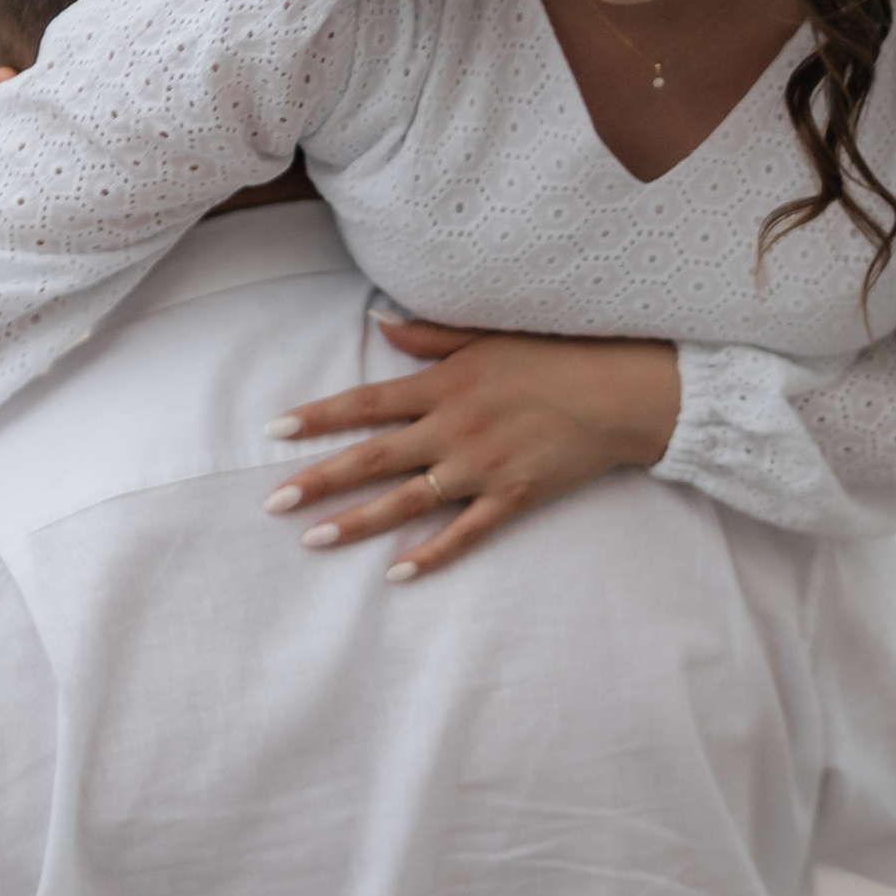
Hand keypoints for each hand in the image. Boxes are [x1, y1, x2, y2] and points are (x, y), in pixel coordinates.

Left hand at [264, 321, 680, 578]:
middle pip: (373, 458)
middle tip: (273, 501)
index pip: (366, 403)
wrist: (622, 393)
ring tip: (312, 539)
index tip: (276, 430)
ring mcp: (482, 469)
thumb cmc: (557, 356)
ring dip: (356, 522)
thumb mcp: (489, 335)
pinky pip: (463, 534)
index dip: (319, 417)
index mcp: (445, 386)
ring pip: (406, 502)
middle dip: (319, 479)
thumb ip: (429, 333)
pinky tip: (395, 574)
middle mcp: (455, 429)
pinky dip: (430, 555)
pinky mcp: (513, 498)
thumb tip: (377, 321)